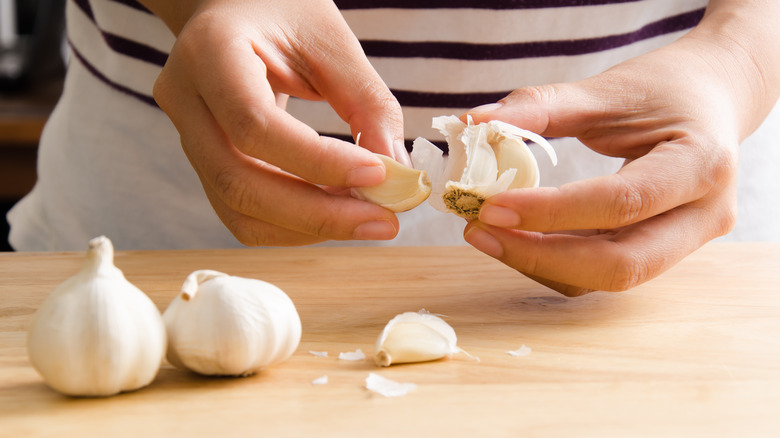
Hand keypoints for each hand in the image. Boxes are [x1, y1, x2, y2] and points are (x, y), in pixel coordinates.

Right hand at [142, 0, 407, 245]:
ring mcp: (188, 137)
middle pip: (238, 183)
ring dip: (310, 227)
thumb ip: (366, 101)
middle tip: (385, 222)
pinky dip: (295, 224)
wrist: (233, 9)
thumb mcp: (331, 39)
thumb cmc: (282, 10)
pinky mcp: (206, 163)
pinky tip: (338, 212)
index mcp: (209, 53)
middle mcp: (186, 100)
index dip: (318, 161)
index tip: (379, 175)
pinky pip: (244, 212)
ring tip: (368, 218)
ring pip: (238, 210)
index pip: (254, 125)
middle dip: (318, 215)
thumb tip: (396, 172)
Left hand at [463, 0, 779, 295]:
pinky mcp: (662, 251)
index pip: (620, 203)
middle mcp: (704, 215)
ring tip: (488, 232)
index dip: (550, 212)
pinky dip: (555, 260)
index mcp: (701, 165)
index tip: (490, 207)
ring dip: (541, 263)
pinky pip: (603, 270)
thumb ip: (540, 107)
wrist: (715, 97)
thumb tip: (472, 123)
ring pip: (608, 277)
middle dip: (541, 256)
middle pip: (620, 265)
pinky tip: (517, 236)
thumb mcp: (607, 89)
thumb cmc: (666, 87)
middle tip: (479, 231)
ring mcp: (687, 241)